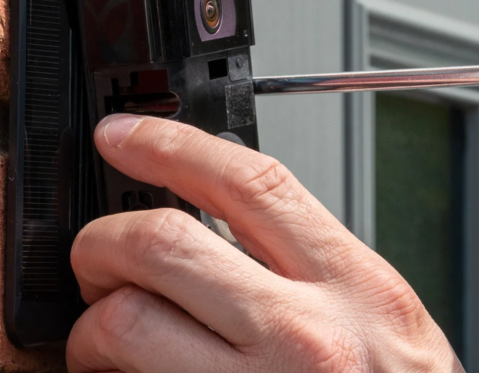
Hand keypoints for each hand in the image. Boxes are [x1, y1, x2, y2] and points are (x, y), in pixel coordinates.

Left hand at [67, 115, 461, 372]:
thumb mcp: (384, 316)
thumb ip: (315, 265)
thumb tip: (227, 220)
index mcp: (354, 287)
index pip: (251, 184)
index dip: (173, 146)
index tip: (126, 138)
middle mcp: (304, 334)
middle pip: (161, 243)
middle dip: (103, 244)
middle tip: (98, 255)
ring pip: (123, 323)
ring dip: (94, 328)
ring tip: (110, 340)